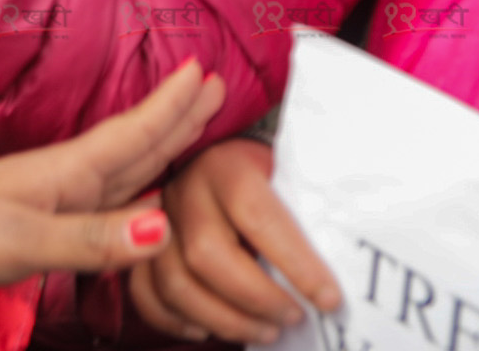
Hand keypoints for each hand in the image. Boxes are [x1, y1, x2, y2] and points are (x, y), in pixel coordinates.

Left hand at [0, 62, 225, 296]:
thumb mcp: (24, 241)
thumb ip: (92, 239)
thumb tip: (165, 228)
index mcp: (68, 173)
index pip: (133, 134)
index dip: (172, 107)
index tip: (206, 71)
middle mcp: (67, 178)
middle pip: (135, 142)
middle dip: (175, 115)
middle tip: (213, 84)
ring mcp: (54, 197)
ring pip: (124, 166)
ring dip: (160, 143)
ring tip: (191, 122)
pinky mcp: (42, 221)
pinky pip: (106, 198)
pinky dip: (134, 188)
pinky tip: (141, 193)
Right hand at [128, 137, 339, 345]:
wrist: (225, 148)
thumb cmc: (270, 171)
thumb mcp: (291, 173)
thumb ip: (310, 211)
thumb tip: (337, 276)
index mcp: (227, 164)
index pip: (259, 218)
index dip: (296, 265)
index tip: (330, 300)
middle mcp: (185, 188)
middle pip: (207, 256)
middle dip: (257, 299)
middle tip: (294, 317)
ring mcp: (157, 217)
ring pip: (174, 281)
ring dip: (223, 319)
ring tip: (264, 331)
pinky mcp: (142, 242)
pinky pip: (145, 291)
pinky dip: (174, 320)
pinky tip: (208, 329)